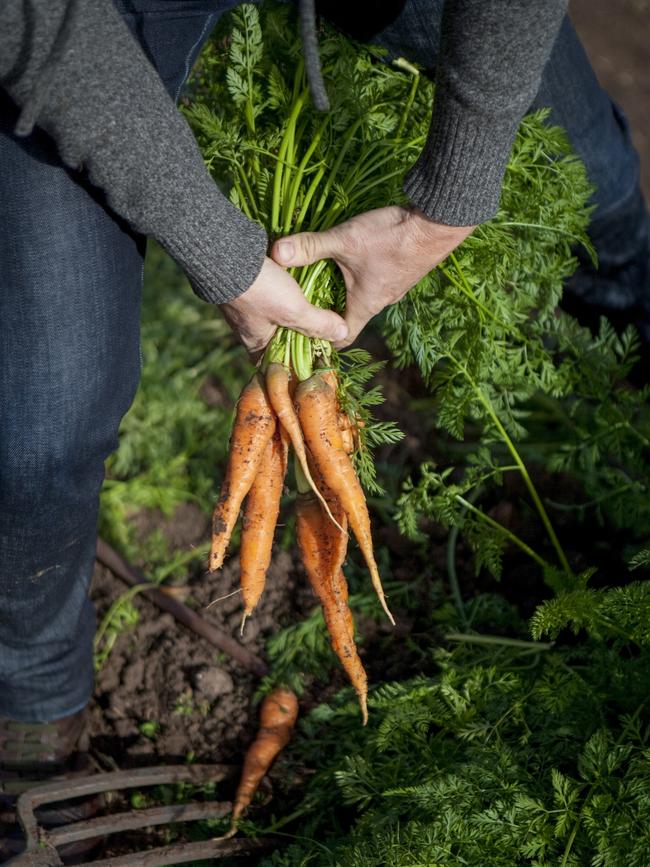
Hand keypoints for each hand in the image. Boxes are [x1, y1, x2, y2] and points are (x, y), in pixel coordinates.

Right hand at [220, 256, 347, 355]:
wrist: (225, 253)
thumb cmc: (260, 290)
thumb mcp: (294, 310)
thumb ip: (318, 324)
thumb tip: (343, 334)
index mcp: (255, 343)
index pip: (275, 364)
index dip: (295, 364)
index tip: (317, 357)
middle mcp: (247, 328)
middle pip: (277, 339)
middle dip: (297, 335)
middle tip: (322, 330)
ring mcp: (244, 306)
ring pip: (272, 315)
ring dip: (290, 312)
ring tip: (314, 307)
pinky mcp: (245, 285)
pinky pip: (266, 294)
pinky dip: (281, 293)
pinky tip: (295, 285)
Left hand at [271, 206, 474, 345]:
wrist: (438, 222)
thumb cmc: (392, 237)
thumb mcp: (345, 240)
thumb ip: (310, 246)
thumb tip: (275, 253)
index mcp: (365, 305)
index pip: (341, 338)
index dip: (321, 340)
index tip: (301, 333)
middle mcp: (380, 302)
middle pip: (349, 318)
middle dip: (327, 314)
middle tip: (302, 304)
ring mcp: (393, 287)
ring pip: (362, 298)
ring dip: (343, 294)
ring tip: (320, 281)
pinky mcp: (400, 271)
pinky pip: (375, 282)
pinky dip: (358, 279)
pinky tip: (349, 261)